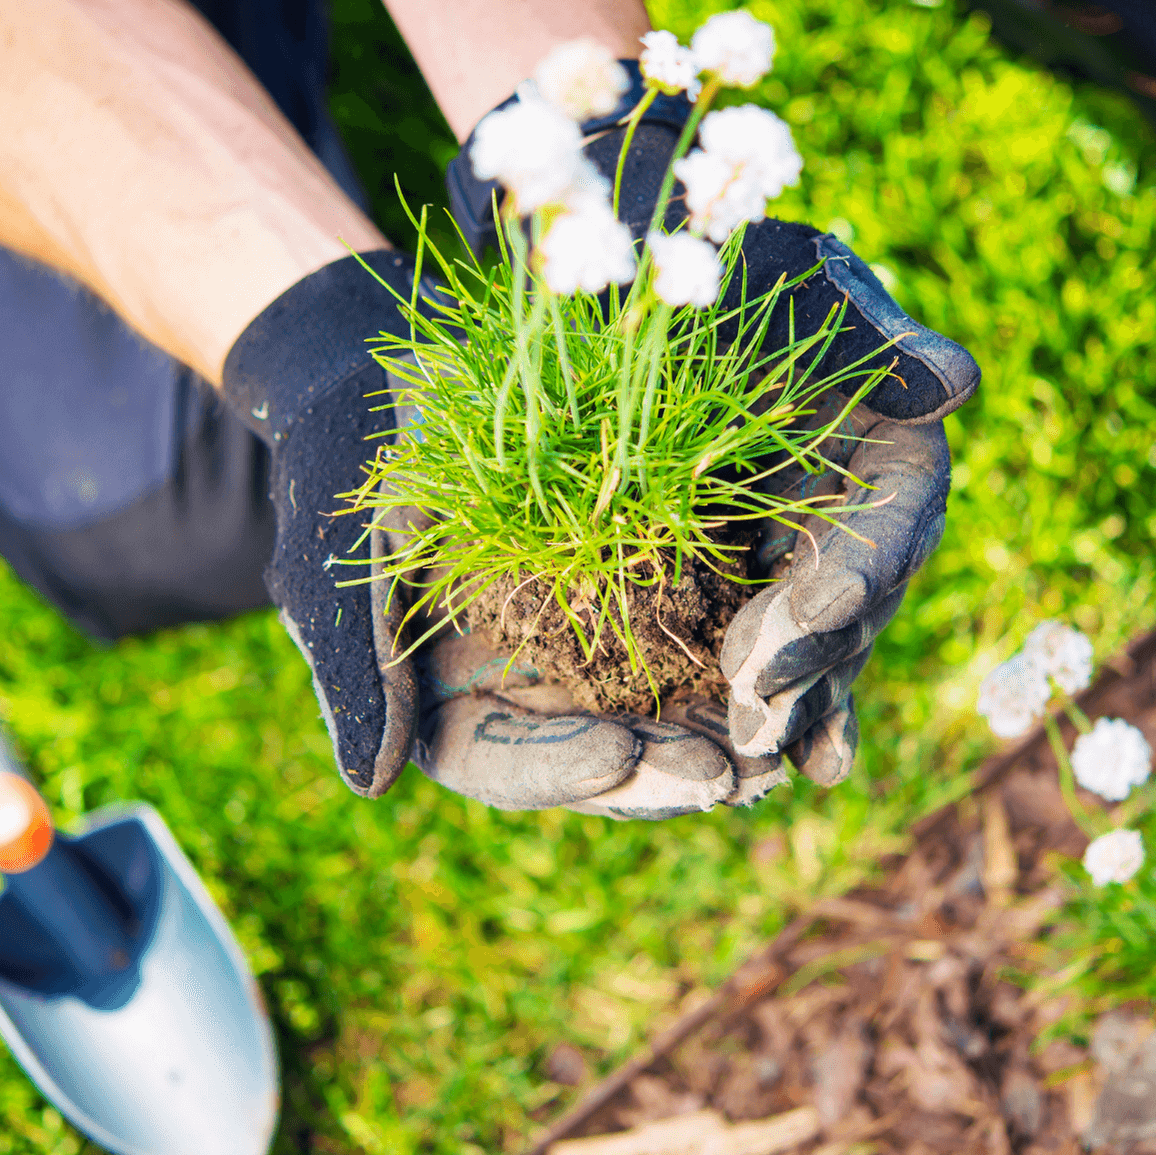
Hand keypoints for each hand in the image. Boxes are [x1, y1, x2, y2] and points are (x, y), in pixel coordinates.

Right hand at [220, 250, 789, 816]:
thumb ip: (363, 664)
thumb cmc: (361, 457)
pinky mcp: (649, 589)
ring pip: (664, 714)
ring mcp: (593, 644)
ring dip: (720, 736)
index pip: (506, 764)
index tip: (614, 756)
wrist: (403, 371)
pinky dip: (747, 661)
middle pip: (604, 759)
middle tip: (726, 777)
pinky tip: (798, 673)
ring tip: (776, 753)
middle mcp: (531, 689)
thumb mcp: (357, 549)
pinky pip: (705, 639)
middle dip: (662, 773)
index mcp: (450, 699)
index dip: (558, 770)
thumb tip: (371, 783)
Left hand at [446, 105, 977, 790]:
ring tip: (748, 764)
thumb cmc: (710, 240)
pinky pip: (757, 645)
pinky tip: (746, 767)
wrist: (627, 257)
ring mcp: (802, 547)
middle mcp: (859, 505)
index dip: (851, 582)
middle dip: (810, 667)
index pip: (889, 525)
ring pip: (812, 643)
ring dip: (788, 705)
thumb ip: (862, 331)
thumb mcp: (780, 271)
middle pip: (855, 606)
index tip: (800, 627)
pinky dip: (757, 699)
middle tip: (755, 725)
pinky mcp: (740, 575)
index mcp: (890, 439)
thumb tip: (958, 384)